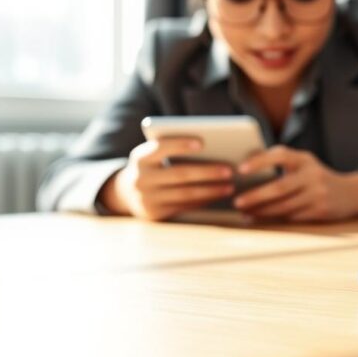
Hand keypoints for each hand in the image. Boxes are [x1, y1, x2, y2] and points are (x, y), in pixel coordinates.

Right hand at [99, 137, 233, 220]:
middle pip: (179, 174)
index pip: (160, 148)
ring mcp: (147, 199)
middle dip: (207, 172)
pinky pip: (184, 207)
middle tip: (229, 169)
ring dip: (210, 190)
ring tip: (230, 186)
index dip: (180, 144)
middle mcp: (141, 178)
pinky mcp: (155, 214)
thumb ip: (172, 149)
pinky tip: (218, 195)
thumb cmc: (153, 166)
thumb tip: (212, 148)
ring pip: (185, 194)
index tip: (202, 142)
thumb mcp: (154, 155)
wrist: (127, 193)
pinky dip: (203, 201)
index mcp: (141, 157)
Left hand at [233, 145, 357, 221]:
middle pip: (279, 188)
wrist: (350, 193)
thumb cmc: (315, 177)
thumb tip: (245, 170)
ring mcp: (318, 194)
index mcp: (304, 159)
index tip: (241, 169)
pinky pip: (292, 217)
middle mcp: (313, 174)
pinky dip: (274, 219)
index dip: (260, 161)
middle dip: (256, 196)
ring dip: (262, 211)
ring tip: (245, 213)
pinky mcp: (320, 211)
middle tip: (237, 201)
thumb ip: (281, 164)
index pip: (280, 155)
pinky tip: (261, 219)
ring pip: (284, 206)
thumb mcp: (304, 164)